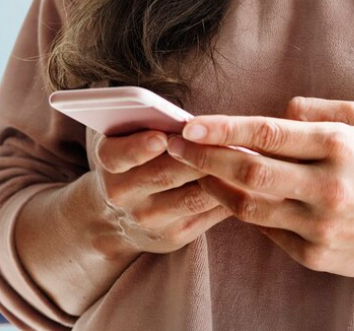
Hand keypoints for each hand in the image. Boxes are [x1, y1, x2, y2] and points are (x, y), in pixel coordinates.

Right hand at [87, 127, 234, 256]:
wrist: (115, 218)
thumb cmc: (129, 161)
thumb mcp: (121, 138)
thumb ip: (141, 122)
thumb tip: (186, 117)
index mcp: (108, 163)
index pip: (120, 155)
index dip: (140, 147)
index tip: (161, 137)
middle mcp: (123, 194)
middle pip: (165, 174)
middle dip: (198, 156)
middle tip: (225, 138)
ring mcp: (149, 219)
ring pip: (192, 197)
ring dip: (220, 177)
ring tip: (244, 157)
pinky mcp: (173, 236)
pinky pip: (206, 214)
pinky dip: (228, 196)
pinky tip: (243, 181)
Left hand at [163, 96, 353, 283]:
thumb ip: (315, 109)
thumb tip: (275, 111)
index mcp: (338, 146)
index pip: (266, 134)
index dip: (222, 129)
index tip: (188, 124)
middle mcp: (327, 186)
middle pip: (248, 171)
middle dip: (204, 156)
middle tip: (174, 145)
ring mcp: (319, 225)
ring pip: (249, 204)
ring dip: (213, 185)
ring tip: (192, 168)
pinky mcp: (314, 255)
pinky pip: (265, 229)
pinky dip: (240, 210)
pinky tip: (225, 193)